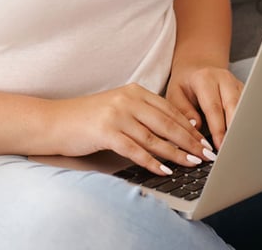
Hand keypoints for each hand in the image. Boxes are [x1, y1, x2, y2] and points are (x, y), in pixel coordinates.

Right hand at [49, 84, 215, 175]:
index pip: (170, 110)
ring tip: (192, 163)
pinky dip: (152, 161)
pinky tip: (164, 170)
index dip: (190, 127)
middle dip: (190, 141)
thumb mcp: (118, 108)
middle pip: (167, 122)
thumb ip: (142, 114)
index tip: (205, 141)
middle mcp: (128, 99)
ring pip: (155, 137)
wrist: (55, 121)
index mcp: (135, 91)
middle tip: (206, 154)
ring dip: (176, 153)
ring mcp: (117, 114)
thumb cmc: (88, 118)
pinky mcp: (106, 131)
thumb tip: (174, 132)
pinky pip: (135, 149)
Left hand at [165, 65, 243, 150]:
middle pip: (234, 106)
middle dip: (234, 130)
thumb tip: (196, 127)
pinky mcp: (244, 90)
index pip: (214, 107)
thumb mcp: (175, 94)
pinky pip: (247, 108)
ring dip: (242, 127)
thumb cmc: (185, 84)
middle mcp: (224, 79)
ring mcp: (236, 84)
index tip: (219, 146)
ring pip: (244, 107)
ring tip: (239, 147)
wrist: (196, 68)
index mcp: (205, 78)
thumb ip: (183, 111)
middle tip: (232, 150)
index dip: (218, 129)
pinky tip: (243, 137)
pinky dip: (246, 123)